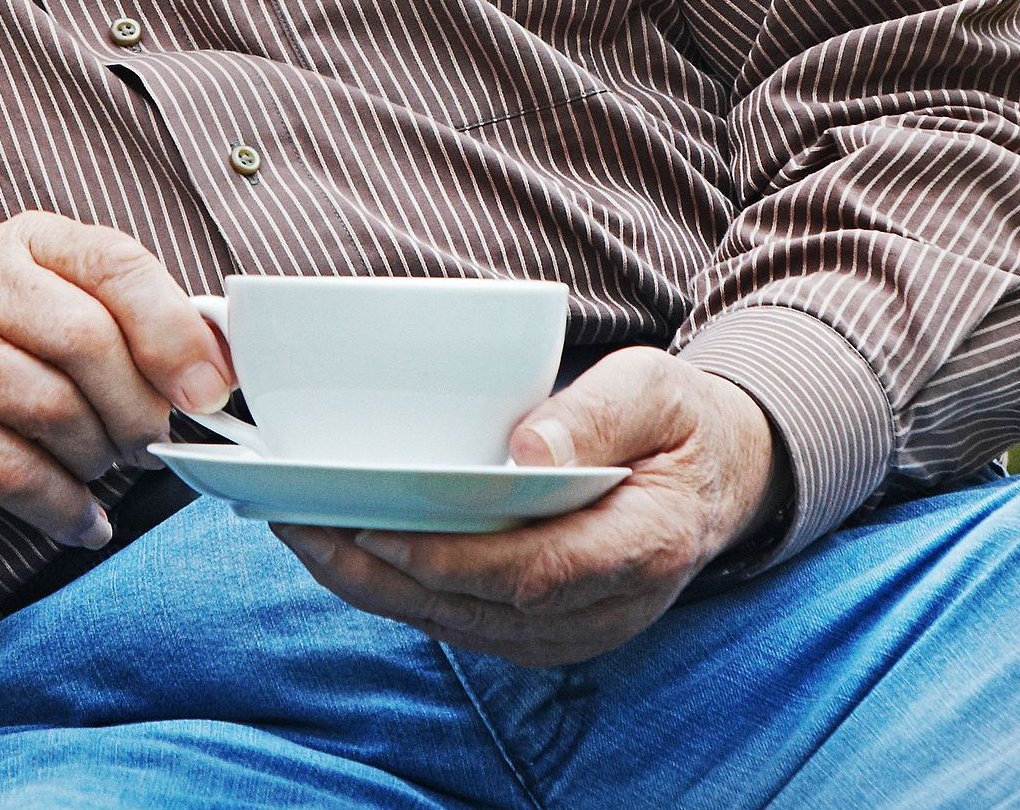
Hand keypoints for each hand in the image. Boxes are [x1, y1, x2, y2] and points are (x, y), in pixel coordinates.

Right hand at [0, 211, 229, 547]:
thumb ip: (131, 325)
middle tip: (147, 445)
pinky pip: (12, 472)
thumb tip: (218, 370)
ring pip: (51, 411)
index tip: (209, 391)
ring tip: (100, 467)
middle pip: (86, 342)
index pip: (116, 265)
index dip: (174, 332)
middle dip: (136, 411)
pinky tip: (81, 519)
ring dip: (96, 460)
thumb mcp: (54, 310)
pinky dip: (63, 508)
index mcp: (28, 241)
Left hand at [272, 348, 775, 665]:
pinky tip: (347, 554)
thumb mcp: (655, 387)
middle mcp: (611, 605)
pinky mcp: (548, 632)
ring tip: (303, 535)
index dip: (451, 558)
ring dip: (377, 586)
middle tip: (303, 524)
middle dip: (384, 571)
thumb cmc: (678, 422)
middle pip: (481, 605)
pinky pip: (462, 623)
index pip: (536, 570)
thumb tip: (527, 449)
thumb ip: (596, 413)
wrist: (716, 477)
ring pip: (460, 624)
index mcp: (648, 543)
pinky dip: (401, 593)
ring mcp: (579, 629)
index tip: (375, 525)